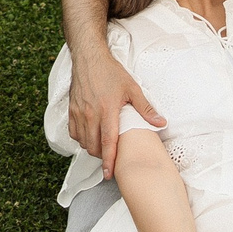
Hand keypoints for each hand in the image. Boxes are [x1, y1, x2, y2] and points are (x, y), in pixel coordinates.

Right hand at [71, 41, 164, 164]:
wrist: (89, 57)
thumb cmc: (111, 72)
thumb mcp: (132, 88)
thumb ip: (146, 108)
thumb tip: (161, 123)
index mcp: (107, 110)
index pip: (108, 143)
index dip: (109, 161)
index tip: (110, 174)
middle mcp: (90, 114)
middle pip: (93, 146)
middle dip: (102, 157)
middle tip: (111, 157)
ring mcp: (79, 112)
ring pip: (82, 141)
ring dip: (92, 148)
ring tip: (102, 146)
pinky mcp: (71, 109)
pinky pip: (73, 132)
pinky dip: (81, 138)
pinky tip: (89, 136)